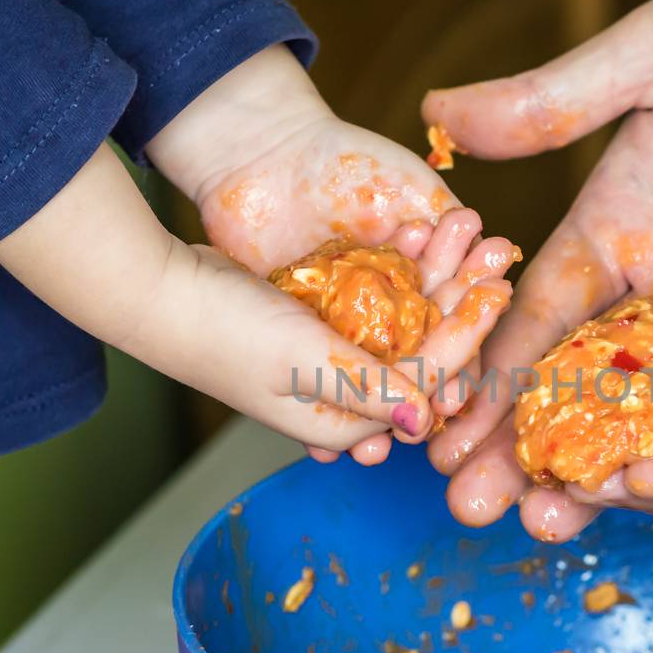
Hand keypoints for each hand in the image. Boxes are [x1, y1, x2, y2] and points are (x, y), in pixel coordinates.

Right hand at [146, 46, 520, 463]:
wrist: (155, 287)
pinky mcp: (319, 317)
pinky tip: (424, 232)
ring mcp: (332, 353)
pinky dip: (399, 264)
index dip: (465, 338)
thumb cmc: (218, 332)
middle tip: (497, 253)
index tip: (497, 293)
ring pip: (404, 316)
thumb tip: (425, 423)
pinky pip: (375, 292)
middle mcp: (345, 393)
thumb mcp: (302, 361)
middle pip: (422, 349)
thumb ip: (367, 388)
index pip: (425, 385)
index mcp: (344, 421)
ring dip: (437, 275)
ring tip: (467, 229)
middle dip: (459, 301)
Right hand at [421, 0, 652, 538]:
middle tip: (477, 508)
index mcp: (624, 223)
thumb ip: (566, 95)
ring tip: (548, 522)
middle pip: (592, 384)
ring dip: (611, 472)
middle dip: (533, 447)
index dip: (491, 373)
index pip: (543, 315)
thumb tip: (436, 112)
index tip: (439, 432)